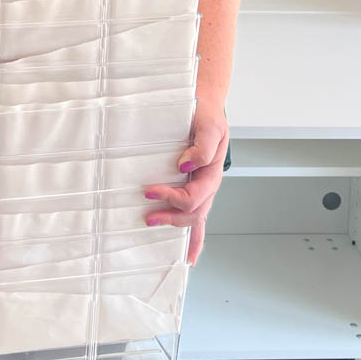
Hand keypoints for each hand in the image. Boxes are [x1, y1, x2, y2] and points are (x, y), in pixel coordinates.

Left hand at [143, 97, 228, 267]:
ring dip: (175, 224)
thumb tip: (185, 166)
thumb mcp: (210, 126)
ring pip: (194, 216)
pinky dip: (195, 238)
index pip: (194, 195)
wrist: (206, 104)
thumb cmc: (207, 115)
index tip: (149, 190)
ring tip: (152, 224)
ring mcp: (202, 186)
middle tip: (148, 216)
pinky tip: (189, 254)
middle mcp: (208, 183)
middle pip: (194, 212)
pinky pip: (196, 214)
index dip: (171, 197)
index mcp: (212, 172)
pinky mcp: (195, 184)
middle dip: (171, 217)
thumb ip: (202, 147)